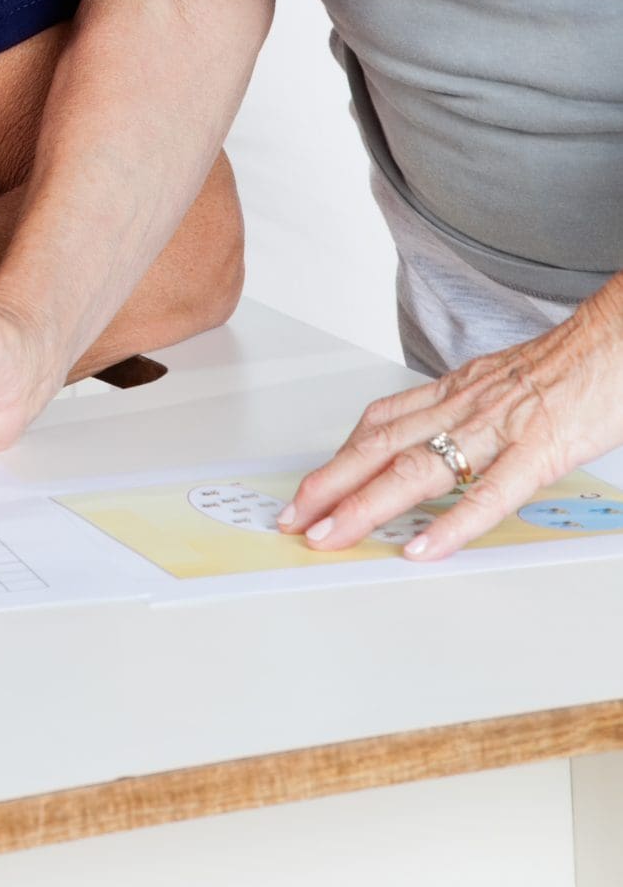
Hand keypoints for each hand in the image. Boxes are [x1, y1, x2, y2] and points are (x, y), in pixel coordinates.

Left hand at [279, 288, 622, 561]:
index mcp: (455, 392)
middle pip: (381, 448)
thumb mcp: (500, 381)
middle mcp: (464, 407)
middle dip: (331, 486)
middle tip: (294, 518)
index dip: (339, 458)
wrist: (617, 337)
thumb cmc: (569, 362)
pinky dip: (451, 524)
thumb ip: (466, 411)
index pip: (380, 425)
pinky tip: (422, 548)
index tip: (308, 488)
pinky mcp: (538, 450)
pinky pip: (489, 493)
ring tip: (333, 534)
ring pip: (418, 470)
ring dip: (367, 506)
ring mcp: (498, 429)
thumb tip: (436, 438)